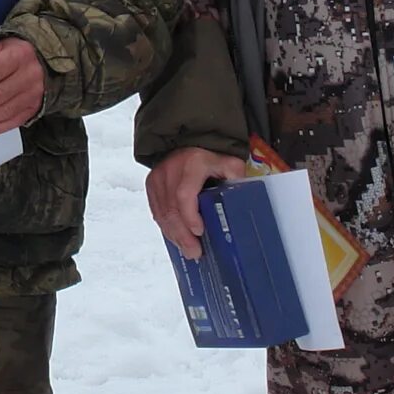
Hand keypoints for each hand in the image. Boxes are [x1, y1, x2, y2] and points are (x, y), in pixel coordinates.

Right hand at [145, 145, 256, 259]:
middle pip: (172, 209)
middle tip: (194, 252)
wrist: (185, 141)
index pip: (184, 194)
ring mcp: (158, 179)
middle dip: (183, 234)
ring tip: (187, 250)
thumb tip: (241, 198)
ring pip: (162, 213)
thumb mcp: (227, 162)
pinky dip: (167, 228)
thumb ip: (235, 177)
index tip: (199, 231)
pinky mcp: (152, 186)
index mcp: (191, 164)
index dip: (189, 216)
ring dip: (175, 235)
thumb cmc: (208, 156)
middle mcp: (170, 171)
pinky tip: (177, 239)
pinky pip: (157, 212)